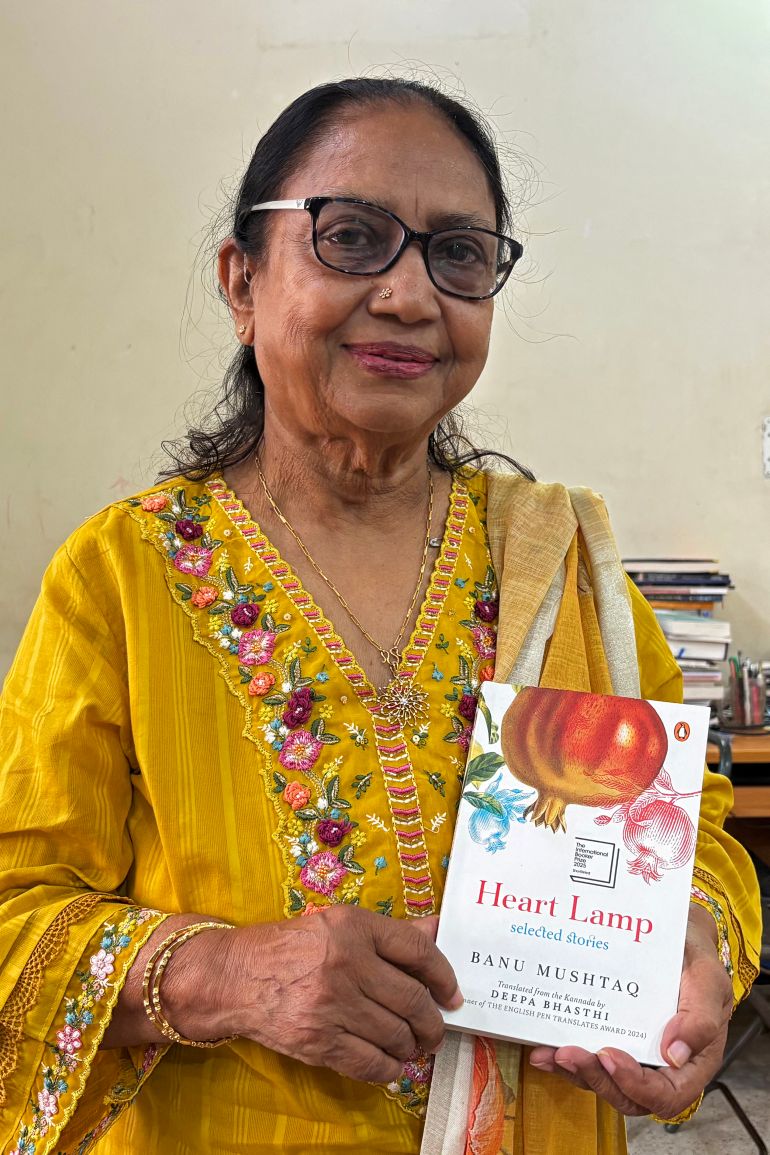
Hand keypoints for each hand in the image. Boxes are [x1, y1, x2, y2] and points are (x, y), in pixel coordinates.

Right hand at [219, 907, 461, 1083]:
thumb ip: (390, 932)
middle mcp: (346, 963)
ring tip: (411, 1045)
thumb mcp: (339, 925)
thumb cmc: (292, 948)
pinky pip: (371, 1064)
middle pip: (413, 1000)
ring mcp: (332, 1004)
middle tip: (435, 1029)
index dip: (444, 975)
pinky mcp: (318, 1041)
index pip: (417, 950)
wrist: (236, 977)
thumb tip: (437, 929)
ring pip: (397, 1035)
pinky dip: (390, 1069)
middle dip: (433, 1022)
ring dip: (412, 1046)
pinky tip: (390, 1063)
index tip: (452, 994)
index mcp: (354, 927)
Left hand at [528, 903, 732, 1116]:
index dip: (635, 1084)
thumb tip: (674, 1054)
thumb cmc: (694, 958)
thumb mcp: (708, 979)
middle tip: (569, 1053)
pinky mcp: (611, 1038)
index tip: (610, 1056)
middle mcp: (661, 1066)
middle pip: (628, 1096)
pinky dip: (565, 1058)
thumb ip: (700, 1018)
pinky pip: (589, 1059)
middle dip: (595, 1078)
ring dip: (574, 1072)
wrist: (674, 934)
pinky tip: (543, 1047)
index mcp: (692, 1061)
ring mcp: (634, 1054)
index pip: (666, 1095)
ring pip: (603, 1081)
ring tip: (550, 1053)